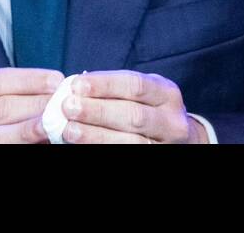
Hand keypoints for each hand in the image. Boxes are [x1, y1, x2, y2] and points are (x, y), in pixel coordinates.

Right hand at [0, 67, 63, 142]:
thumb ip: (2, 101)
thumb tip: (48, 92)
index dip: (28, 79)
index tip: (56, 80)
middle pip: (0, 106)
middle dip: (36, 102)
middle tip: (65, 101)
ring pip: (0, 134)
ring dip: (34, 126)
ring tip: (58, 121)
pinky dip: (24, 143)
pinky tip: (43, 139)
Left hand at [60, 69, 206, 142]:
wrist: (175, 137)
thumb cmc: (147, 108)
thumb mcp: (141, 93)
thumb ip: (114, 90)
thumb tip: (75, 89)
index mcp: (166, 94)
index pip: (135, 85)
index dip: (104, 84)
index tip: (76, 85)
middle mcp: (172, 121)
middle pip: (133, 115)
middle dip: (97, 111)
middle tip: (68, 107)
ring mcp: (166, 145)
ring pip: (132, 141)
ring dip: (96, 136)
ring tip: (70, 131)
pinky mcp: (157, 158)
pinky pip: (129, 155)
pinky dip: (102, 149)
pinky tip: (83, 145)